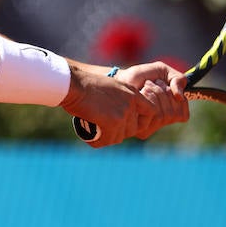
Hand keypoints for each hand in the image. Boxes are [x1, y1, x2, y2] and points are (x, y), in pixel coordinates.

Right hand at [61, 60, 188, 146]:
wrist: (74, 85)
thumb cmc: (85, 85)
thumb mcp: (111, 87)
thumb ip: (121, 100)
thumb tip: (121, 118)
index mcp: (133, 93)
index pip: (151, 112)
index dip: (141, 121)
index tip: (128, 123)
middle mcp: (131, 104)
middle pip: (133, 129)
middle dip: (119, 132)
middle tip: (104, 128)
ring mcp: (123, 114)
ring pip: (120, 137)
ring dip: (107, 137)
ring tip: (94, 131)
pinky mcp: (113, 123)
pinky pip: (108, 140)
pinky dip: (98, 141)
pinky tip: (90, 136)